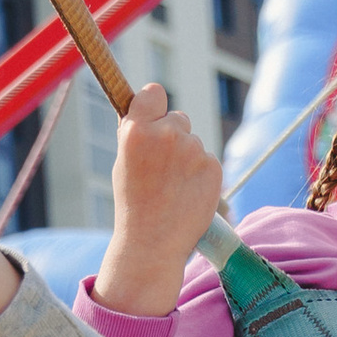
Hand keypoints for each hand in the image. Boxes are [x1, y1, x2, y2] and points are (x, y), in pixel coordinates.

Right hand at [96, 82, 225, 320]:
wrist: (153, 243)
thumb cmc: (133, 204)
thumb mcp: (123, 162)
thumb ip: (137, 133)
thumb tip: (147, 108)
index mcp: (137, 130)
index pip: (153, 92)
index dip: (154, 105)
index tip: (154, 116)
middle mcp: (166, 134)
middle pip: (178, 118)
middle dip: (173, 135)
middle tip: (163, 168)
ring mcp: (193, 149)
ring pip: (194, 142)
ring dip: (188, 157)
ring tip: (174, 187)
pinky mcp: (213, 165)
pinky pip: (208, 160)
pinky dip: (201, 173)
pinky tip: (188, 193)